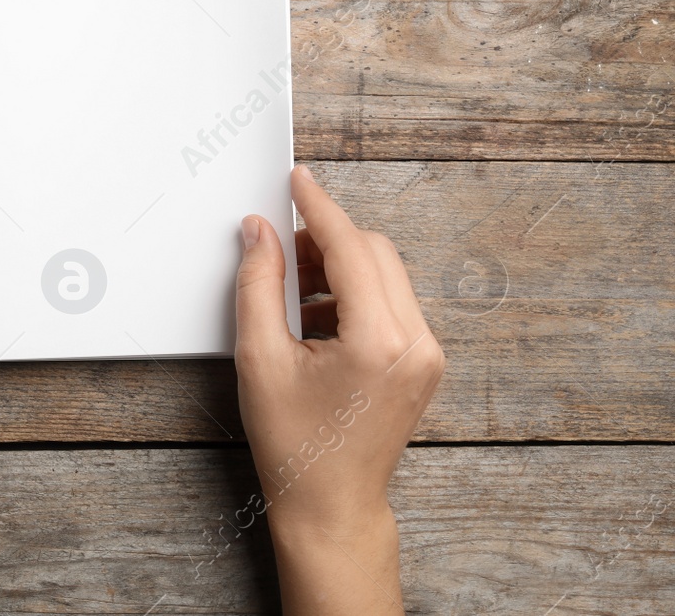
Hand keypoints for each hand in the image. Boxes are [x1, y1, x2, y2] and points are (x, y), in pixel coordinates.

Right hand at [234, 165, 445, 615]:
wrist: (331, 504)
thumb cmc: (294, 443)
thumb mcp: (261, 358)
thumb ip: (259, 284)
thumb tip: (259, 233)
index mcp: (378, 340)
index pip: (351, 247)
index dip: (319, 208)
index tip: (298, 181)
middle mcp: (415, 343)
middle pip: (374, 253)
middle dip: (326, 241)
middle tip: (280, 252)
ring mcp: (426, 354)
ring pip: (386, 275)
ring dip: (339, 268)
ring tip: (293, 297)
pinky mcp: (424, 363)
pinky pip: (393, 303)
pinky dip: (354, 295)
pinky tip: (316, 321)